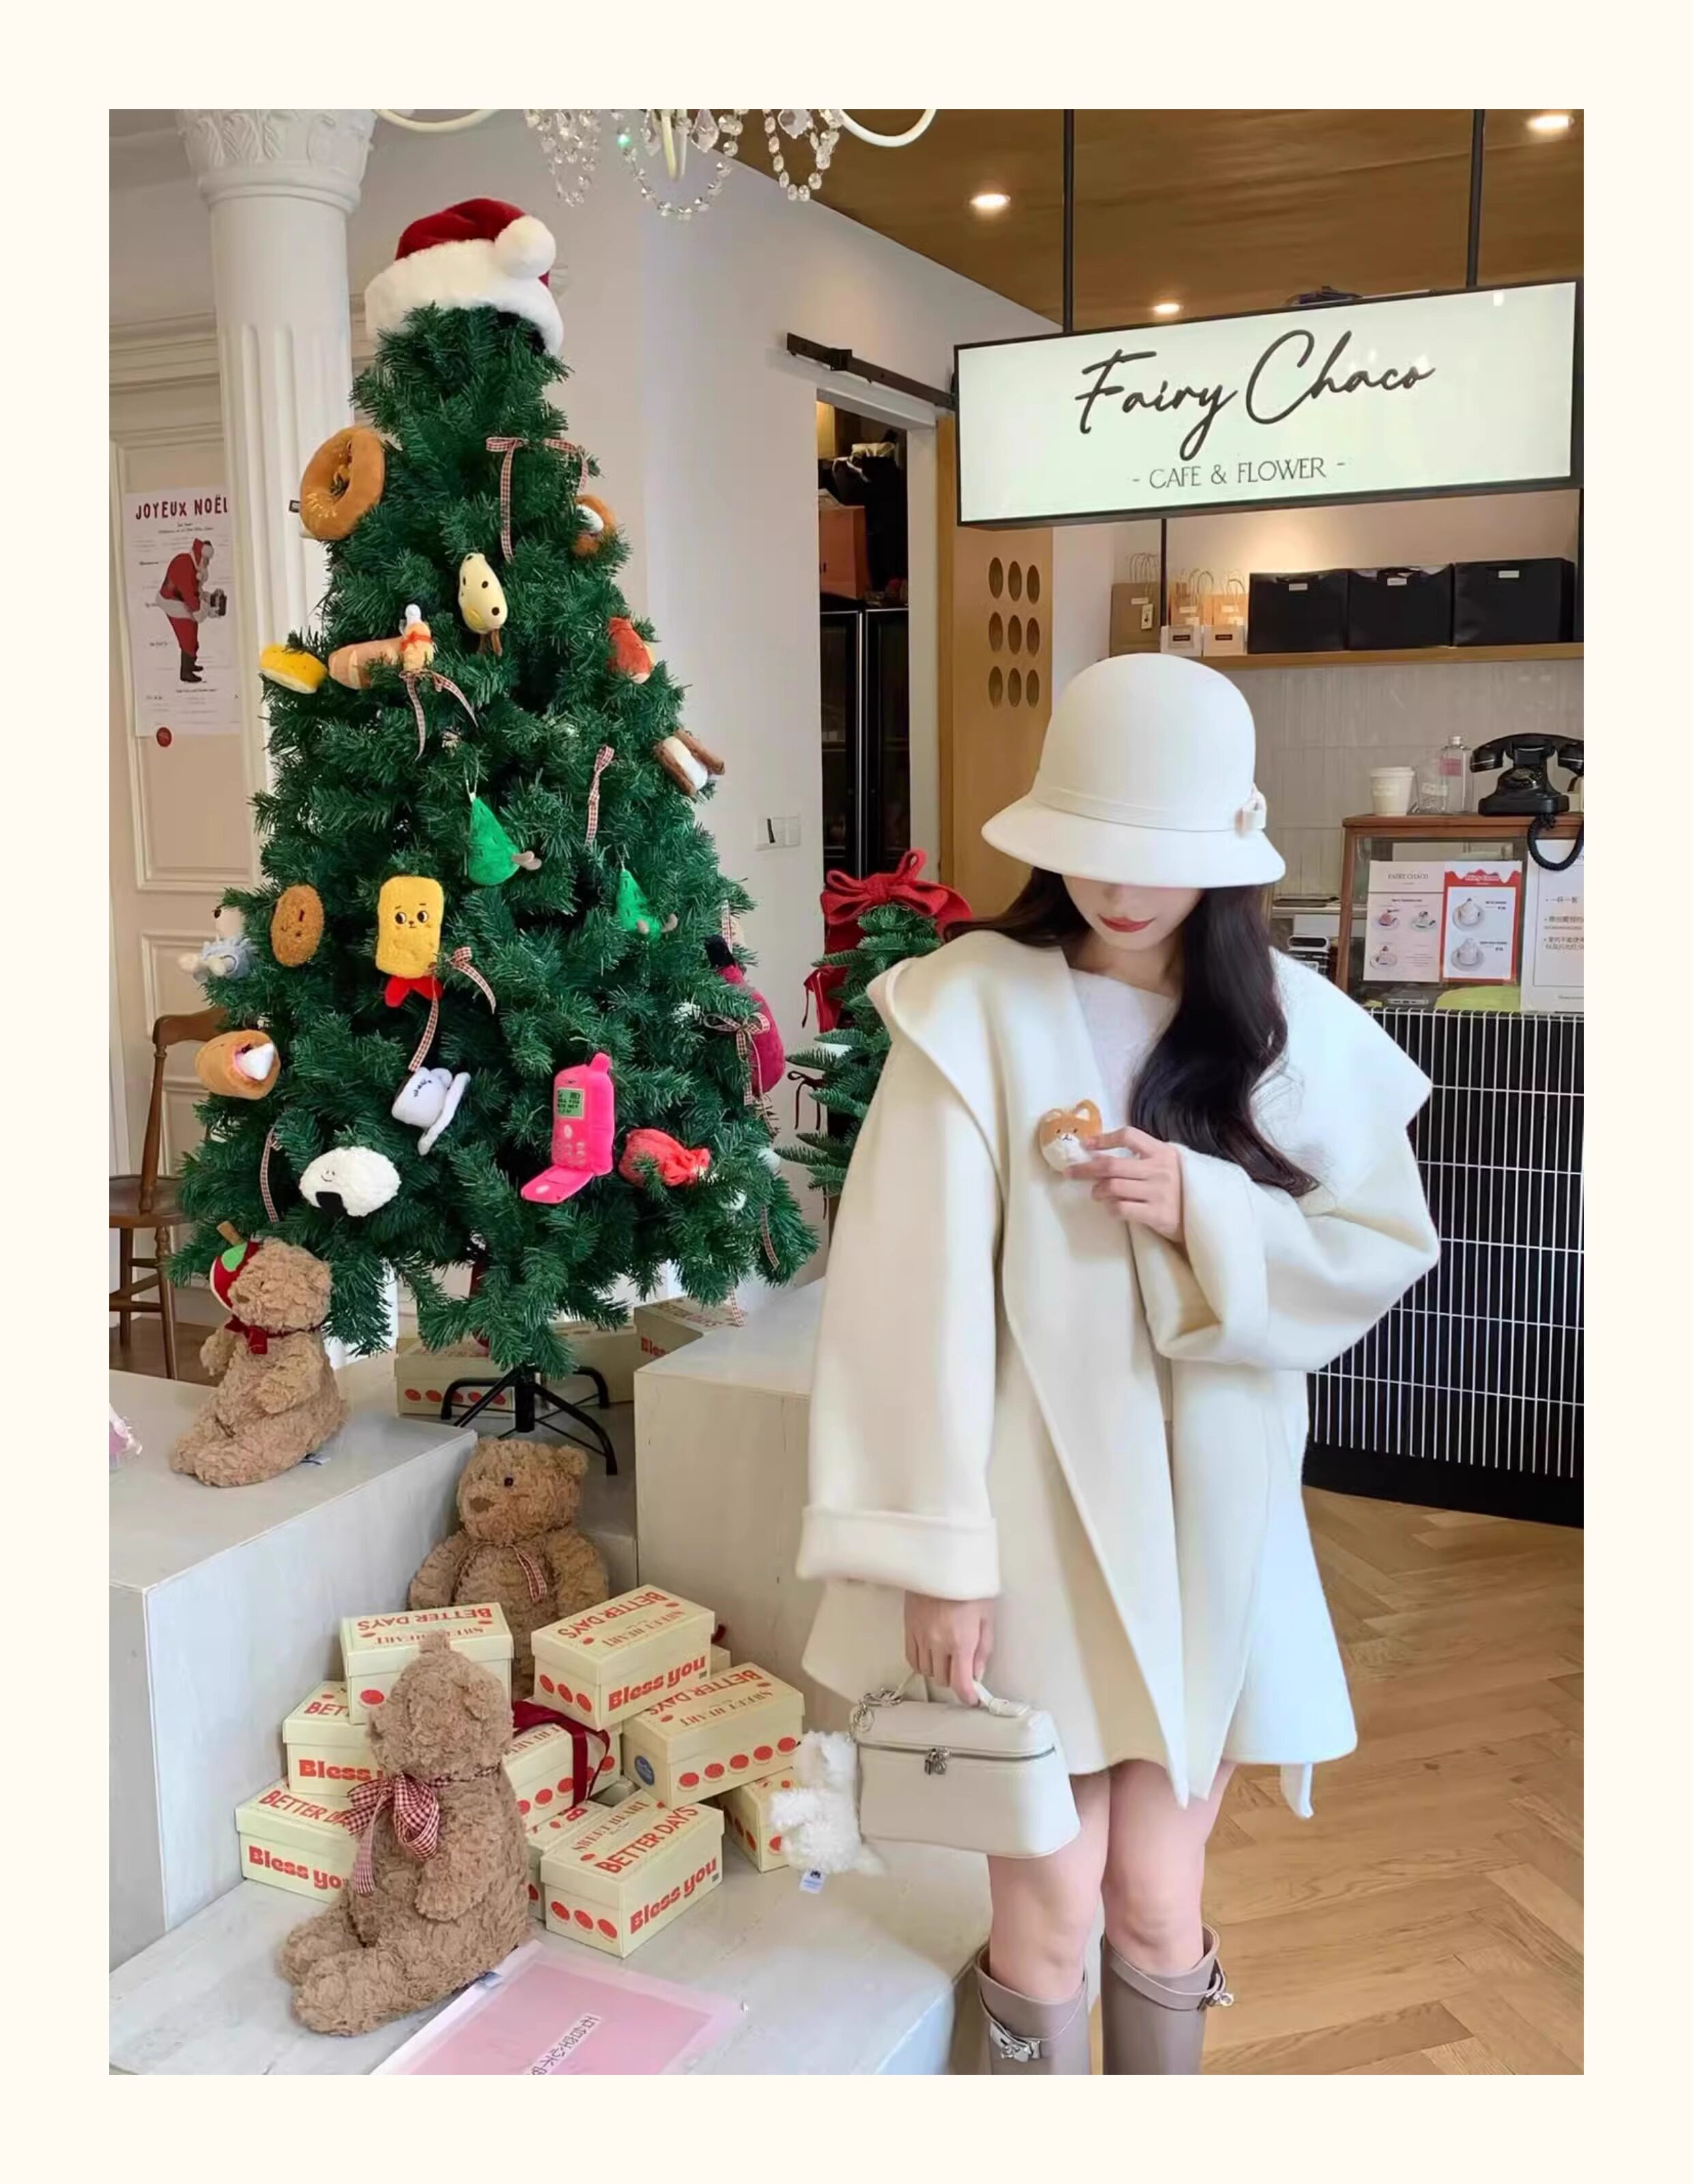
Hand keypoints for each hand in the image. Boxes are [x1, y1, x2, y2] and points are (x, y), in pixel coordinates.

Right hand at [903, 1593, 993, 1703]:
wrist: (942, 1561)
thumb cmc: (969, 1585)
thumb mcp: (986, 1617)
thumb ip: (983, 1649)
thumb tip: (978, 1673)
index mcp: (961, 1641)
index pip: (960, 1683)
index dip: (968, 1696)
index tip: (972, 1697)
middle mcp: (938, 1643)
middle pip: (943, 1679)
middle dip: (954, 1679)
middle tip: (963, 1669)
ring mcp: (920, 1636)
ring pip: (926, 1670)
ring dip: (938, 1670)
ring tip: (947, 1658)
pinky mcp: (908, 1628)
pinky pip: (912, 1657)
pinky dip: (922, 1662)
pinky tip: (931, 1655)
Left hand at [1067, 1124, 1184, 1241]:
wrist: (1205, 1217)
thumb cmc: (1179, 1188)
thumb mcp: (1168, 1164)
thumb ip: (1143, 1156)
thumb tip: (1099, 1154)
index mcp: (1163, 1152)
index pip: (1129, 1136)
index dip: (1104, 1139)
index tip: (1087, 1145)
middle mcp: (1161, 1170)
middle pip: (1112, 1165)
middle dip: (1085, 1168)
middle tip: (1070, 1172)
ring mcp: (1159, 1193)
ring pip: (1113, 1187)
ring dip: (1097, 1190)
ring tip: (1096, 1193)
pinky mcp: (1157, 1215)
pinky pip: (1121, 1209)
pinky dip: (1110, 1208)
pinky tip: (1111, 1207)